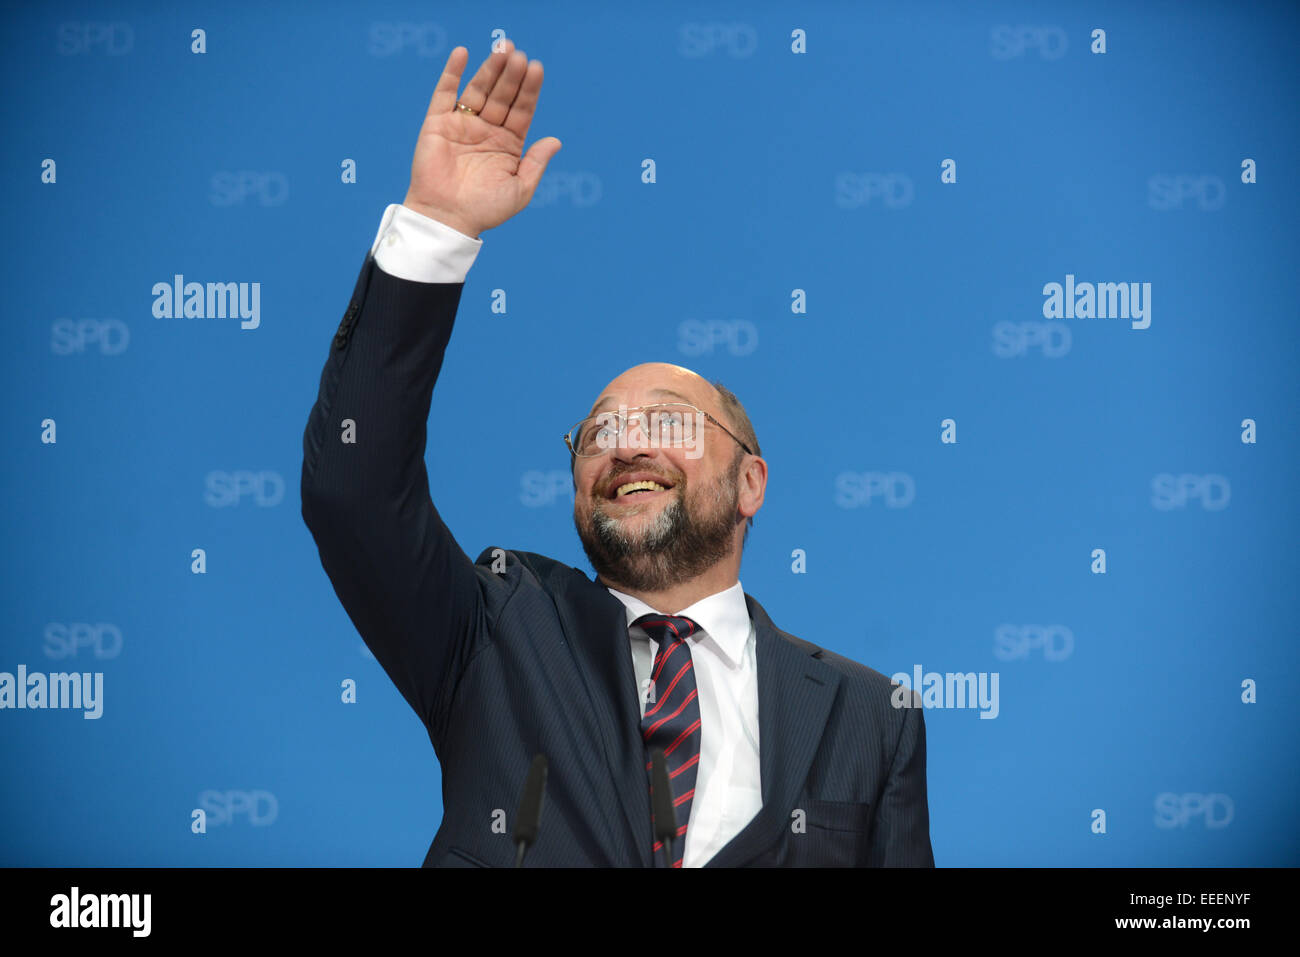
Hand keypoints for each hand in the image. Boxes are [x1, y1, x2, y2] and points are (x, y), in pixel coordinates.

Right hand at [402, 39, 560, 238]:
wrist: (447, 219)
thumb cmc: (484, 210)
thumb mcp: (519, 190)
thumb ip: (536, 163)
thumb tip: (556, 140)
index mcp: (508, 144)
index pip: (522, 110)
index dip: (529, 89)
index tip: (537, 68)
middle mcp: (487, 130)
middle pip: (502, 95)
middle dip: (512, 75)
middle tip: (519, 55)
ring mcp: (462, 125)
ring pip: (478, 90)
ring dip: (489, 69)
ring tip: (502, 50)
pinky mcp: (438, 123)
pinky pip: (444, 93)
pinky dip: (452, 73)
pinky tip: (462, 53)